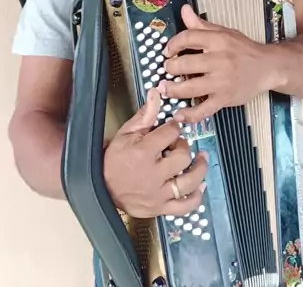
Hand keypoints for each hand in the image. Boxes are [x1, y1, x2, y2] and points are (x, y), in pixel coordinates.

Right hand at [103, 86, 208, 218]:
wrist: (101, 187)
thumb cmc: (114, 158)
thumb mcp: (126, 133)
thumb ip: (145, 115)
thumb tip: (156, 93)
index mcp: (143, 152)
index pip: (171, 133)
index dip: (174, 127)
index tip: (172, 128)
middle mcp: (153, 175)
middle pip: (183, 156)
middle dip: (184, 146)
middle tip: (178, 145)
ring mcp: (158, 195)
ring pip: (189, 182)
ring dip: (199, 169)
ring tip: (201, 158)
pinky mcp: (160, 209)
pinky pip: (185, 206)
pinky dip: (197, 197)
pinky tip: (201, 185)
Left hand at [160, 5, 271, 123]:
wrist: (267, 68)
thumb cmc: (243, 49)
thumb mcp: (224, 32)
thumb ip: (201, 25)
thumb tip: (183, 9)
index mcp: (219, 40)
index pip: (188, 38)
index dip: (173, 44)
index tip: (168, 50)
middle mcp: (219, 60)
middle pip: (186, 64)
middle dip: (170, 67)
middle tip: (166, 69)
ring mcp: (222, 82)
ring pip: (191, 88)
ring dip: (173, 90)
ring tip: (165, 88)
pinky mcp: (225, 99)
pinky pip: (204, 110)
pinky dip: (190, 115)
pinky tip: (178, 114)